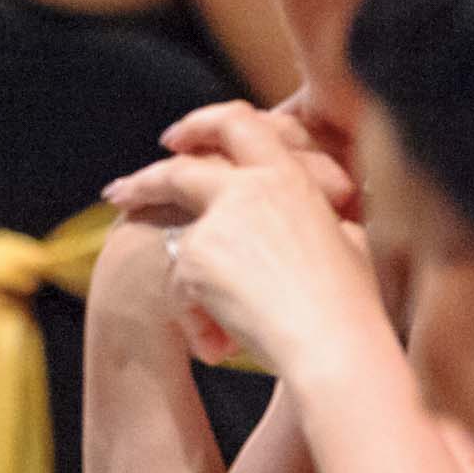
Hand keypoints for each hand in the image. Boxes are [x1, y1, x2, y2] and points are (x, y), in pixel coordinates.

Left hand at [104, 102, 382, 374]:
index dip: (202, 125)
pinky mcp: (196, 257)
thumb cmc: (353, 305)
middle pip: (182, 168)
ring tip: (141, 247)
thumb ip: (320, 217)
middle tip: (120, 190)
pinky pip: (182, 284)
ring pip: (175, 232)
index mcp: (289, 177)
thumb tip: (323, 213)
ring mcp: (220, 219)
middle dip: (146, 179)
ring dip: (160, 250)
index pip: (238, 125)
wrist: (336, 345)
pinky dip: (196, 315)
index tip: (176, 139)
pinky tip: (216, 347)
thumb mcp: (348, 241)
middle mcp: (250, 187)